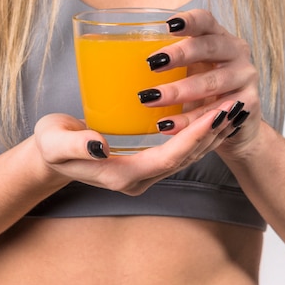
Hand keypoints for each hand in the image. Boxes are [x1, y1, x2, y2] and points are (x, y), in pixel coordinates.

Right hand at [33, 105, 237, 195]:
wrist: (50, 156)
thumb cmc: (51, 146)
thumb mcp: (55, 144)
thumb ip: (75, 146)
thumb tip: (99, 146)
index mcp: (122, 176)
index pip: (169, 158)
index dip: (195, 137)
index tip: (216, 113)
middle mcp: (139, 179)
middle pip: (185, 158)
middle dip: (211, 133)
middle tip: (234, 105)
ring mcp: (144, 173)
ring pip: (186, 156)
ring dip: (210, 134)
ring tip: (231, 108)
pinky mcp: (145, 163)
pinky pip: (179, 150)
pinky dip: (197, 133)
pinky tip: (209, 114)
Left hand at [140, 9, 261, 153]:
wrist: (235, 124)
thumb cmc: (200, 90)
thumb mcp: (186, 70)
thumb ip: (163, 62)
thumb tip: (108, 60)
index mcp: (218, 36)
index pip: (206, 21)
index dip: (188, 21)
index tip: (167, 24)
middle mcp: (235, 52)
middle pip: (209, 47)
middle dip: (180, 54)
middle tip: (151, 63)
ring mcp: (245, 77)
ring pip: (211, 83)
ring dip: (179, 91)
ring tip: (148, 98)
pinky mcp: (248, 104)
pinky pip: (215, 113)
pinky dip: (189, 120)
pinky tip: (166, 125)